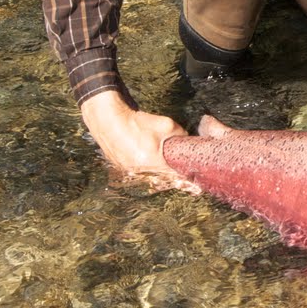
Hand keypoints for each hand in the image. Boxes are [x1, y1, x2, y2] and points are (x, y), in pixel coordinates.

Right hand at [79, 90, 198, 192]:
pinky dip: (150, 174)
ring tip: (175, 181)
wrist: (109, 120)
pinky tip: (157, 172)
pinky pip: (140, 175)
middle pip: (163, 181)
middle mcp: (140, 170)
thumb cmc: (137, 122)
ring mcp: (130, 171)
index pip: (174, 176)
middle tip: (190, 187)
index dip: (186, 180)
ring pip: (151, 180)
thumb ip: (180, 135)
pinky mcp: (123, 169)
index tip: (197, 187)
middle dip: (176, 183)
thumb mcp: (166, 125)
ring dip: (163, 180)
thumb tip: (188, 141)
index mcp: (152, 160)